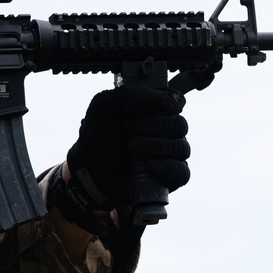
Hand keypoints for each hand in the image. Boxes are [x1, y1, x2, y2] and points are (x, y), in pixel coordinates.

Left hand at [65, 86, 190, 211]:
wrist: (89, 169)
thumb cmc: (97, 136)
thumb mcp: (105, 105)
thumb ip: (132, 94)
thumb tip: (167, 98)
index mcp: (154, 110)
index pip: (177, 102)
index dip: (165, 105)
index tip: (141, 110)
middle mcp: (166, 131)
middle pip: (179, 125)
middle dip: (152, 126)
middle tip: (128, 131)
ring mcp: (169, 155)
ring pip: (181, 148)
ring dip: (154, 147)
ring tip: (132, 149)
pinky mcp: (169, 177)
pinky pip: (182, 172)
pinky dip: (167, 168)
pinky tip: (149, 166)